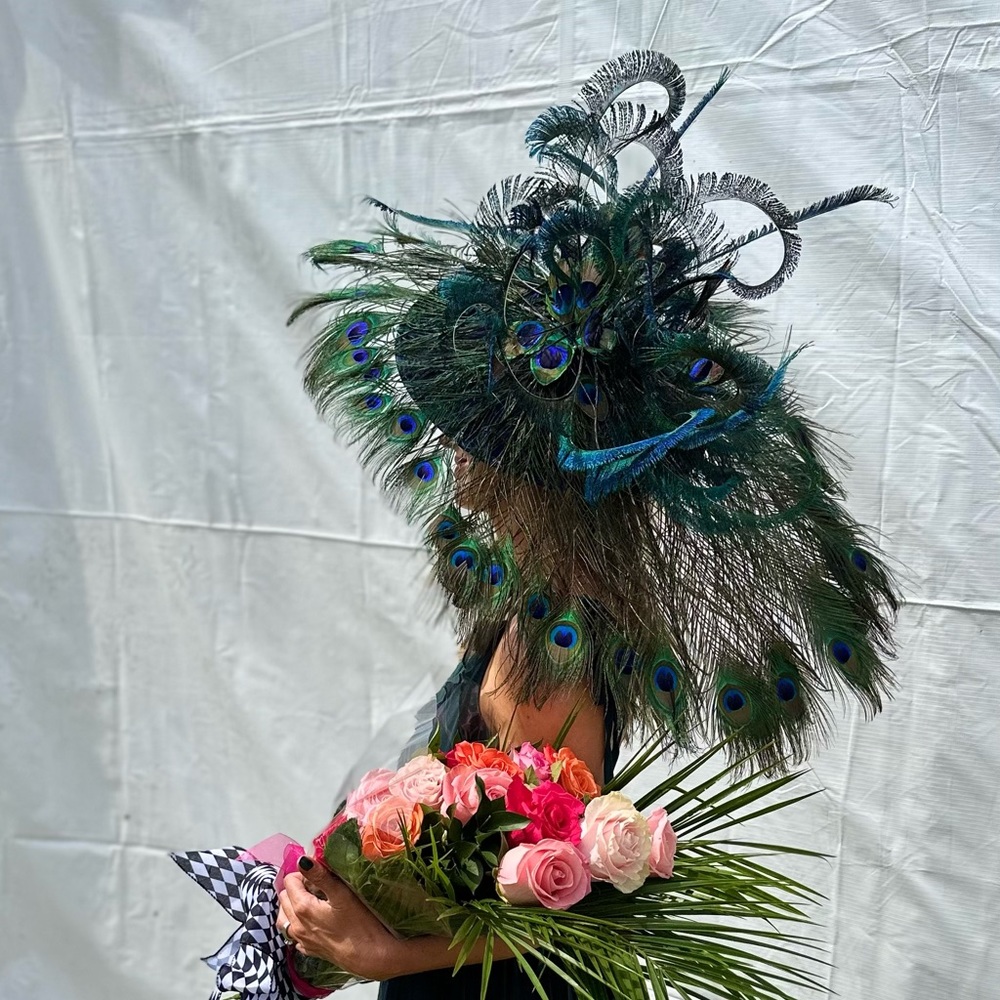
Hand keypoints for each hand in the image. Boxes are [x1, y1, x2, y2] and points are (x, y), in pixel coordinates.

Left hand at [277, 860, 402, 980]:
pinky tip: (311, 921)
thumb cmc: (359, 924)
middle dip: (296, 887)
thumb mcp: (342, 894)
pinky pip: (293, 934)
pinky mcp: (308, 949)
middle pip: (284, 898)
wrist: (368, 956)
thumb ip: (320, 876)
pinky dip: (296, 923)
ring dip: (292, 905)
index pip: (289, 881)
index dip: (302, 873)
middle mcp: (296, 925)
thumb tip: (303, 860)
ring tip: (310, 900)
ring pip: (284, 917)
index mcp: (302, 908)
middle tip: (316, 885)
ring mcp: (301, 940)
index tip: (317, 874)